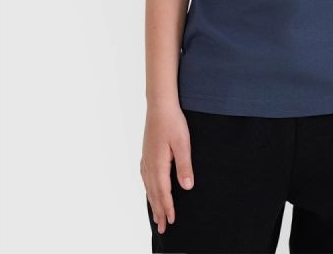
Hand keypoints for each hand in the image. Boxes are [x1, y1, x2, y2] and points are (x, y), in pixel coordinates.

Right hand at [141, 104, 194, 234]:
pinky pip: (145, 177)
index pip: (163, 192)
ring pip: (148, 186)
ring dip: (153, 202)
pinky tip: (149, 189)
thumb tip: (186, 187)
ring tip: (155, 215)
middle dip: (158, 211)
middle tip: (162, 228)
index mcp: (158, 164)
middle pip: (153, 193)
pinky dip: (148, 188)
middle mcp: (149, 164)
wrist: (160, 105)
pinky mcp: (147, 152)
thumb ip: (184, 166)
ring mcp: (146, 158)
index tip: (171, 222)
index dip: (168, 208)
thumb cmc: (172, 122)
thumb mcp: (183, 143)